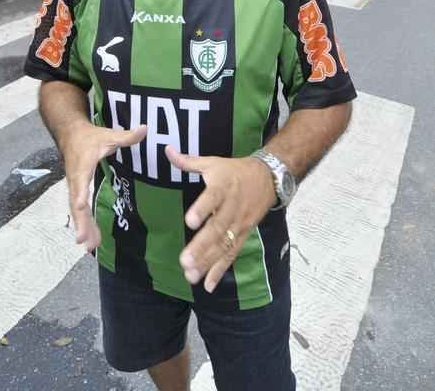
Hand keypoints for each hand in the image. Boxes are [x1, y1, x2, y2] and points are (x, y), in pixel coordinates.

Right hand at [64, 125, 146, 249]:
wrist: (69, 133)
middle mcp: (75, 179)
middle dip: (80, 222)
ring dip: (82, 227)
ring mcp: (74, 186)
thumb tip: (145, 129)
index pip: (81, 182)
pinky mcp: (75, 190)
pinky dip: (83, 224)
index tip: (81, 207)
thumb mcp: (108, 134)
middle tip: (84, 240)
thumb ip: (126, 136)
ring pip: (76, 210)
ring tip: (89, 246)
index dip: (81, 194)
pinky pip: (78, 210)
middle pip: (76, 203)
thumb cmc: (89, 136)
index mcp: (82, 166)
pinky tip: (89, 239)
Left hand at [166, 147, 275, 292]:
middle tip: (185, 260)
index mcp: (223, 187)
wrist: (268, 178)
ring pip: (224, 245)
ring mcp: (239, 224)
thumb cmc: (234, 171)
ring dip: (208, 262)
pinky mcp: (243, 235)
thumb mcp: (212, 162)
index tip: (189, 221)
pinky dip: (221, 270)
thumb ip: (188, 161)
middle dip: (201, 246)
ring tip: (190, 275)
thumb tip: (166, 150)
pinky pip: (232, 254)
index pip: (212, 198)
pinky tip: (208, 284)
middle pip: (217, 229)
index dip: (202, 209)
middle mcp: (231, 208)